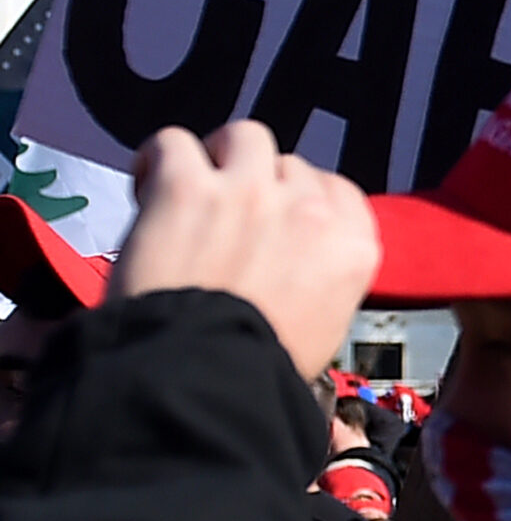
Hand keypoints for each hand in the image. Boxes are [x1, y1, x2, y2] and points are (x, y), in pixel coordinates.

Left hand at [111, 121, 379, 379]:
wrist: (203, 384)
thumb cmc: (259, 373)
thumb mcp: (326, 329)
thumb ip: (323, 281)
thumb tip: (296, 271)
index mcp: (352, 247)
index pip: (340, 193)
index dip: (304, 202)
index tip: (279, 222)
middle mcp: (309, 209)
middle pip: (291, 167)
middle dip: (262, 188)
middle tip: (229, 221)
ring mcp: (250, 192)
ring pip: (244, 136)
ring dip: (221, 157)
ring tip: (195, 186)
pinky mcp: (189, 188)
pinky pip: (173, 143)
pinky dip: (157, 159)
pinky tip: (148, 185)